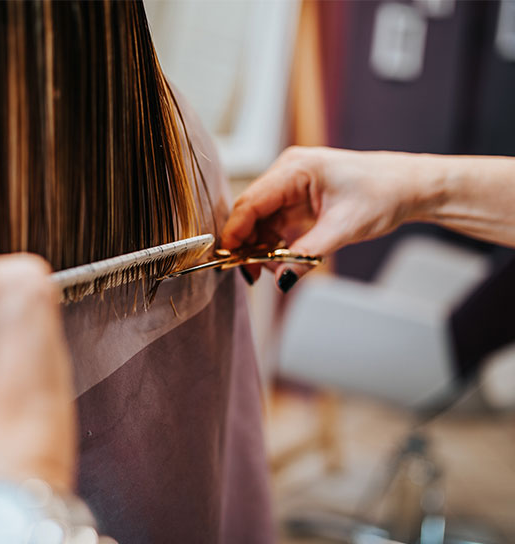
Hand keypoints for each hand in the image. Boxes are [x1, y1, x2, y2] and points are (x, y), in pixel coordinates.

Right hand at [223, 147, 441, 289]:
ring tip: (278, 269)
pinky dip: (275, 242)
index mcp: (295, 169)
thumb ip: (307, 255)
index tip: (229, 260)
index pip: (250, 202)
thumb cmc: (383, 193)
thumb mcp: (344, 229)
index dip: (236, 233)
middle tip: (254, 274)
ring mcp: (291, 184)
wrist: (409, 186)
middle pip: (250, 212)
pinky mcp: (297, 197)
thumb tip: (282, 280)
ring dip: (262, 246)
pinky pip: (274, 221)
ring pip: (260, 219)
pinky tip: (285, 258)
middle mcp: (287, 172)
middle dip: (248, 244)